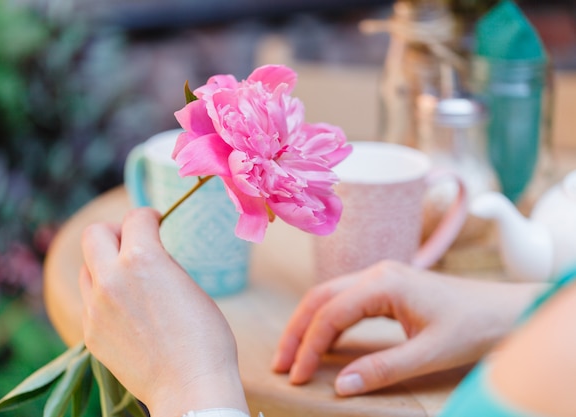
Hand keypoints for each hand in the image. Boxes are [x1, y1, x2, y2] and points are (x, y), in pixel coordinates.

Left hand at [78, 208, 247, 415]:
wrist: (189, 386)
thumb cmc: (205, 337)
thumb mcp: (188, 285)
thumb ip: (161, 263)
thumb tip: (149, 254)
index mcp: (142, 259)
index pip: (135, 218)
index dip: (149, 216)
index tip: (155, 223)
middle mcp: (111, 278)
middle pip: (94, 234)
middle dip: (115, 232)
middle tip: (132, 244)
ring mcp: (95, 308)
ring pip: (86, 268)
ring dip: (104, 265)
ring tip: (128, 280)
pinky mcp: (90, 333)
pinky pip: (89, 301)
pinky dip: (103, 296)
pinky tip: (126, 311)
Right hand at [272, 260, 544, 395]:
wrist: (507, 309)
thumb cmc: (475, 326)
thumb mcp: (430, 352)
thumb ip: (384, 368)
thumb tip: (341, 387)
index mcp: (384, 283)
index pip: (331, 314)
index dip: (310, 346)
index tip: (298, 376)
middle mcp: (376, 273)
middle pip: (320, 297)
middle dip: (297, 331)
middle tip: (281, 364)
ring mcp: (381, 277)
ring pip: (329, 296)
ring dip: (309, 324)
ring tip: (295, 355)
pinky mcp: (387, 287)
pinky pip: (346, 300)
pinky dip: (328, 321)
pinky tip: (325, 342)